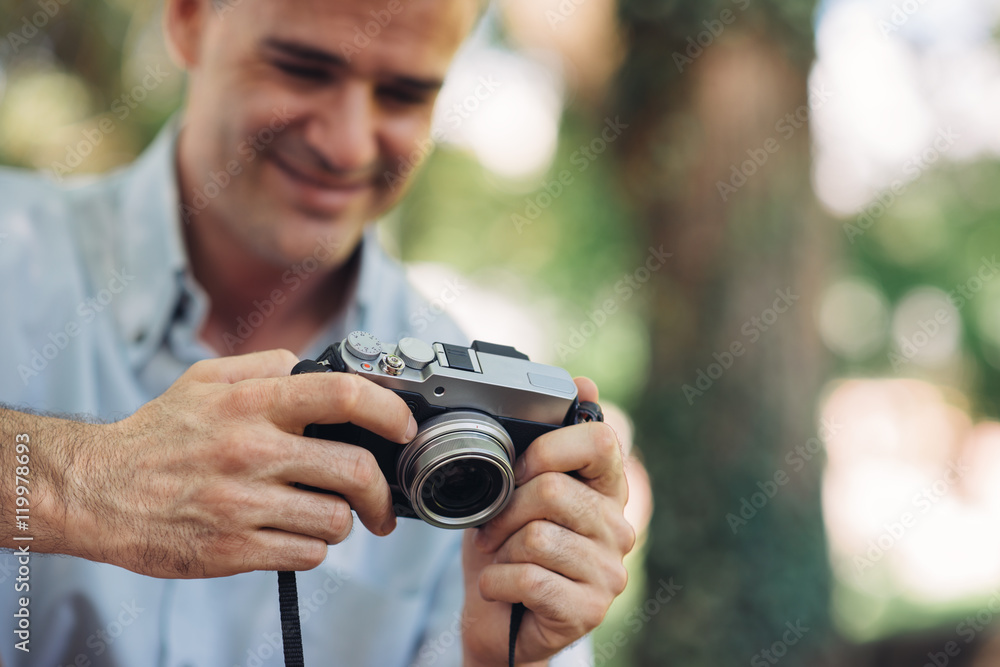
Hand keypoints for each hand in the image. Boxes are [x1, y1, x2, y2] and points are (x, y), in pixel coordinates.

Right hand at [58, 349, 416, 577]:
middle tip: (380, 501)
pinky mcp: (232, 550)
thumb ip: (265, 366)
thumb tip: (315, 366)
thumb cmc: (156, 435)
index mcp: (252, 405)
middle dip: (381, 492)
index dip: (389, 411)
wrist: (97, 491)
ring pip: (335, 521)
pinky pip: (306, 555)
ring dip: (339, 522)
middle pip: (355, 471)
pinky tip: (289, 535)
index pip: (343, 395)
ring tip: (319, 515)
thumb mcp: (205, 380)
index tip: (404, 427)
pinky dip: (309, 548)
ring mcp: (243, 504)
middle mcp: (253, 452)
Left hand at [460, 378, 635, 665]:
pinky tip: (498, 586)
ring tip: (501, 558)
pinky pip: (531, 578)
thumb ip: (547, 440)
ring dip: (500, 550)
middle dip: (506, 510)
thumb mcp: (520, 488)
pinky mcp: (591, 609)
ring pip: (538, 536)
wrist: (498, 620)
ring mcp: (610, 571)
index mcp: (606, 489)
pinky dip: (496, 581)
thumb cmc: (510, 549)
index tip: (519, 469)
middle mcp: (619, 527)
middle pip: (553, 490)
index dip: (549, 448)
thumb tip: (584, 380)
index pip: (601, 440)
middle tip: (495, 528)